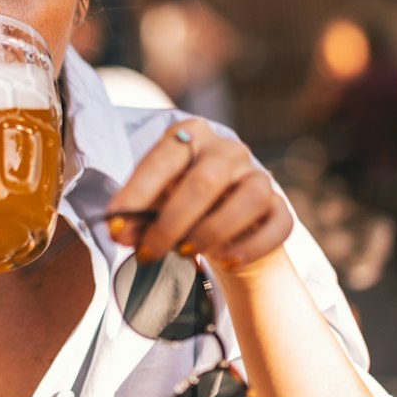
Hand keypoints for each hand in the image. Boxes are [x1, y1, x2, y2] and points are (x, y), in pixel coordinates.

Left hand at [105, 119, 292, 281]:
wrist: (227, 229)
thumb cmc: (181, 208)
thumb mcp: (154, 204)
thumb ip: (137, 216)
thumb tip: (121, 233)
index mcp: (192, 136)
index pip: (163, 159)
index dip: (136, 195)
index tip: (116, 228)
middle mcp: (229, 150)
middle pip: (204, 181)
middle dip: (171, 223)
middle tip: (148, 253)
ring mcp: (259, 176)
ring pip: (247, 200)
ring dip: (211, 233)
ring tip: (186, 254)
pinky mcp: (280, 207)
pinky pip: (276, 226)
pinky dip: (250, 247)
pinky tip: (226, 261)